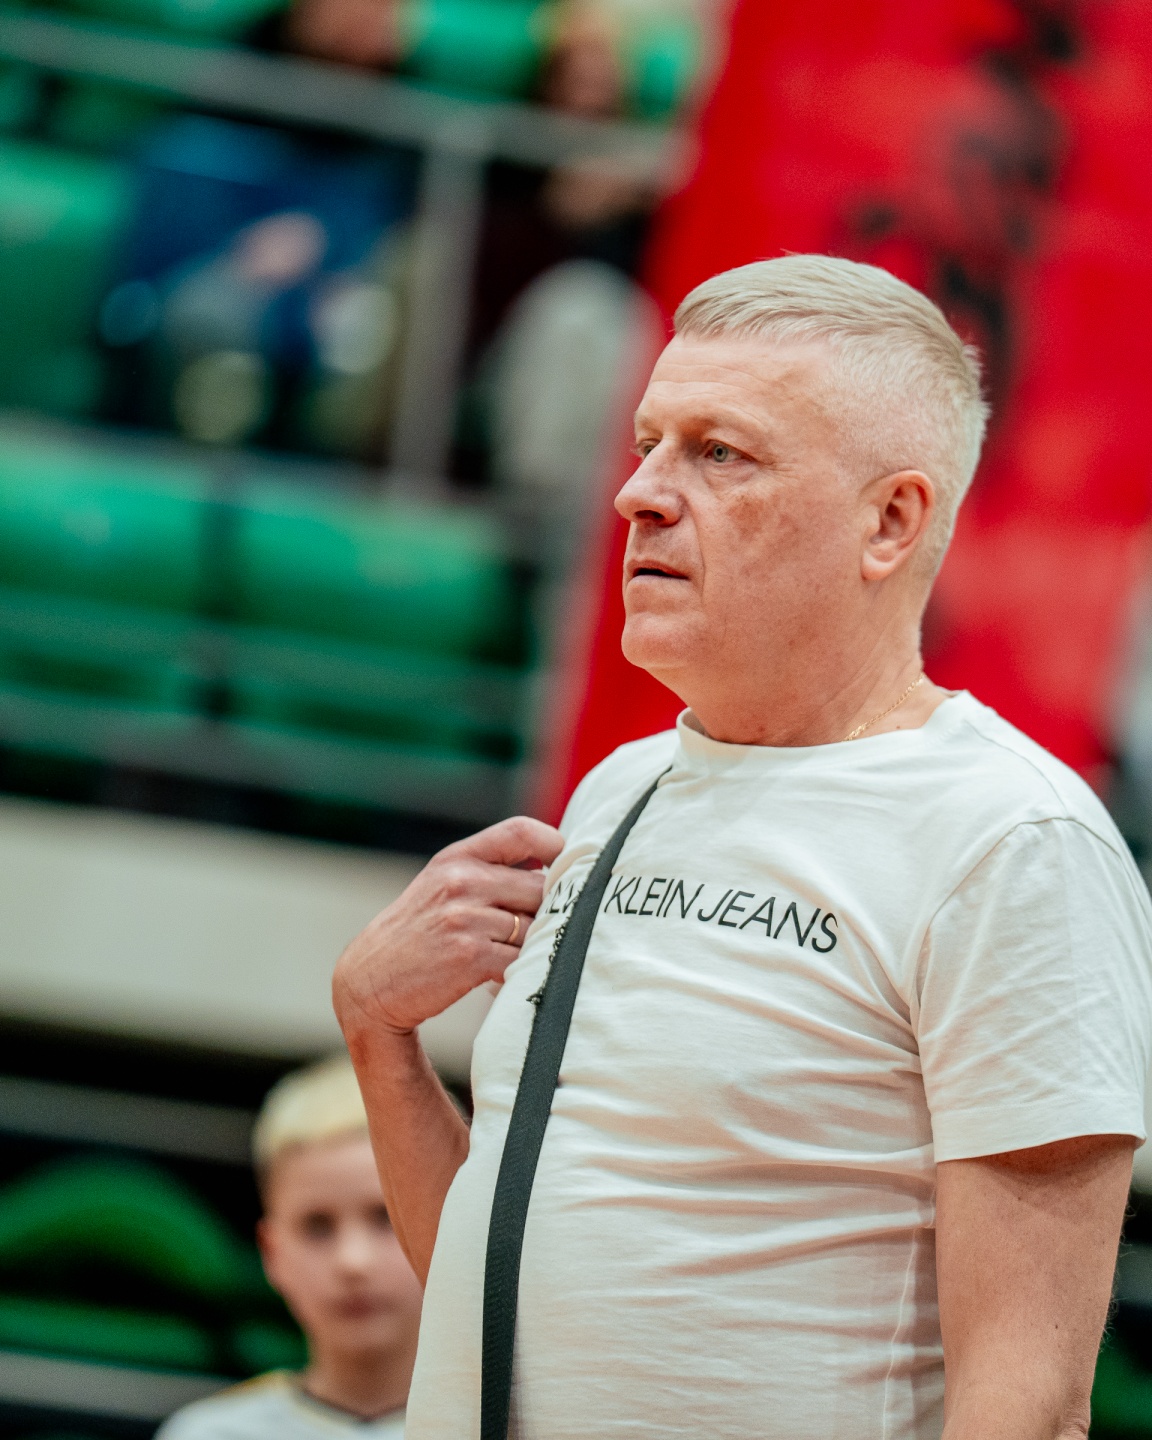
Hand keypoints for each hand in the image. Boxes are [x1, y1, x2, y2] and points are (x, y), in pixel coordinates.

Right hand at [333, 816, 564, 1040]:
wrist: (368, 981)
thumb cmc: (414, 934)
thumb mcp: (440, 886)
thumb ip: (487, 871)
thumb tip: (551, 867)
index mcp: (456, 859)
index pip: (520, 831)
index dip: (554, 845)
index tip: (563, 866)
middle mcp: (461, 881)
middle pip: (539, 887)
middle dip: (544, 911)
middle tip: (530, 930)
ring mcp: (466, 918)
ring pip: (535, 927)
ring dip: (532, 945)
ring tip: (509, 955)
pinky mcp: (472, 955)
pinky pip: (521, 960)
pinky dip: (519, 971)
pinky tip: (498, 975)